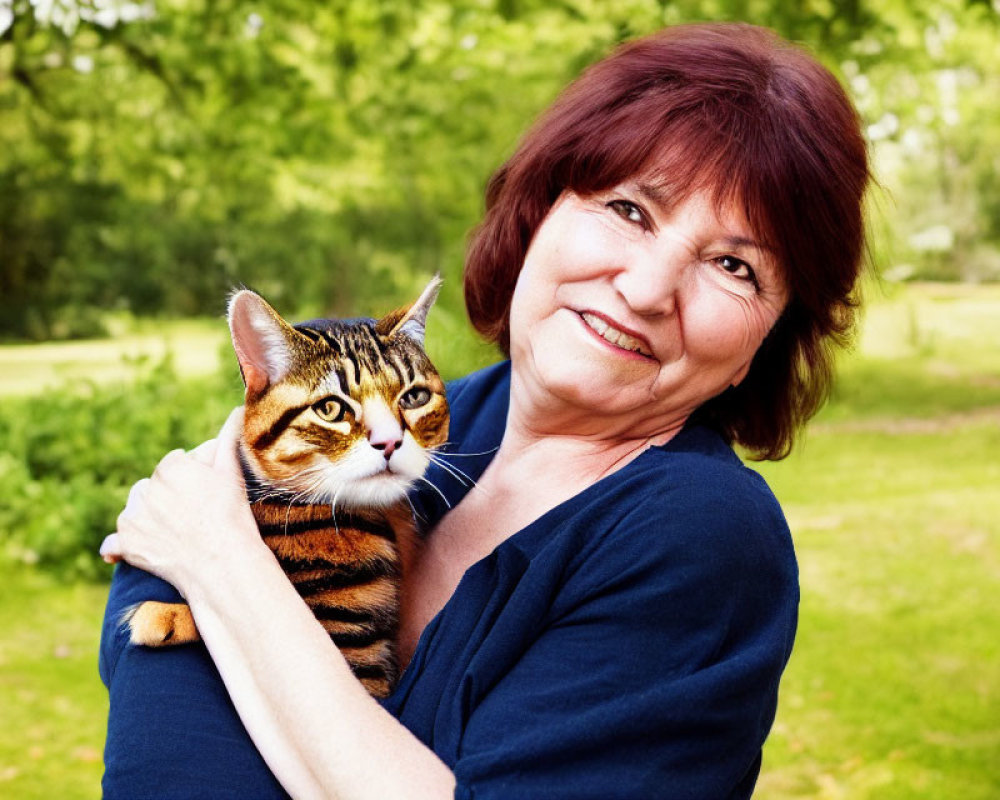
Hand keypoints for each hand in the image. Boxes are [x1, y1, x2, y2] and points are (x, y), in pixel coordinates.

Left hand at [100, 407, 260, 593]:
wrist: (223, 563)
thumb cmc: (231, 516)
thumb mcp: (232, 472)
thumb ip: (230, 438)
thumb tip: (238, 408)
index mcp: (171, 467)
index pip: (173, 466)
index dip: (187, 479)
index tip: (200, 494)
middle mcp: (147, 488)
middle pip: (151, 488)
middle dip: (164, 498)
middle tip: (188, 516)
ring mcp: (133, 517)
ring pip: (134, 511)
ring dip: (143, 518)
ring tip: (167, 532)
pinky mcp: (126, 544)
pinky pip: (113, 543)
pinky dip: (117, 547)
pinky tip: (120, 552)